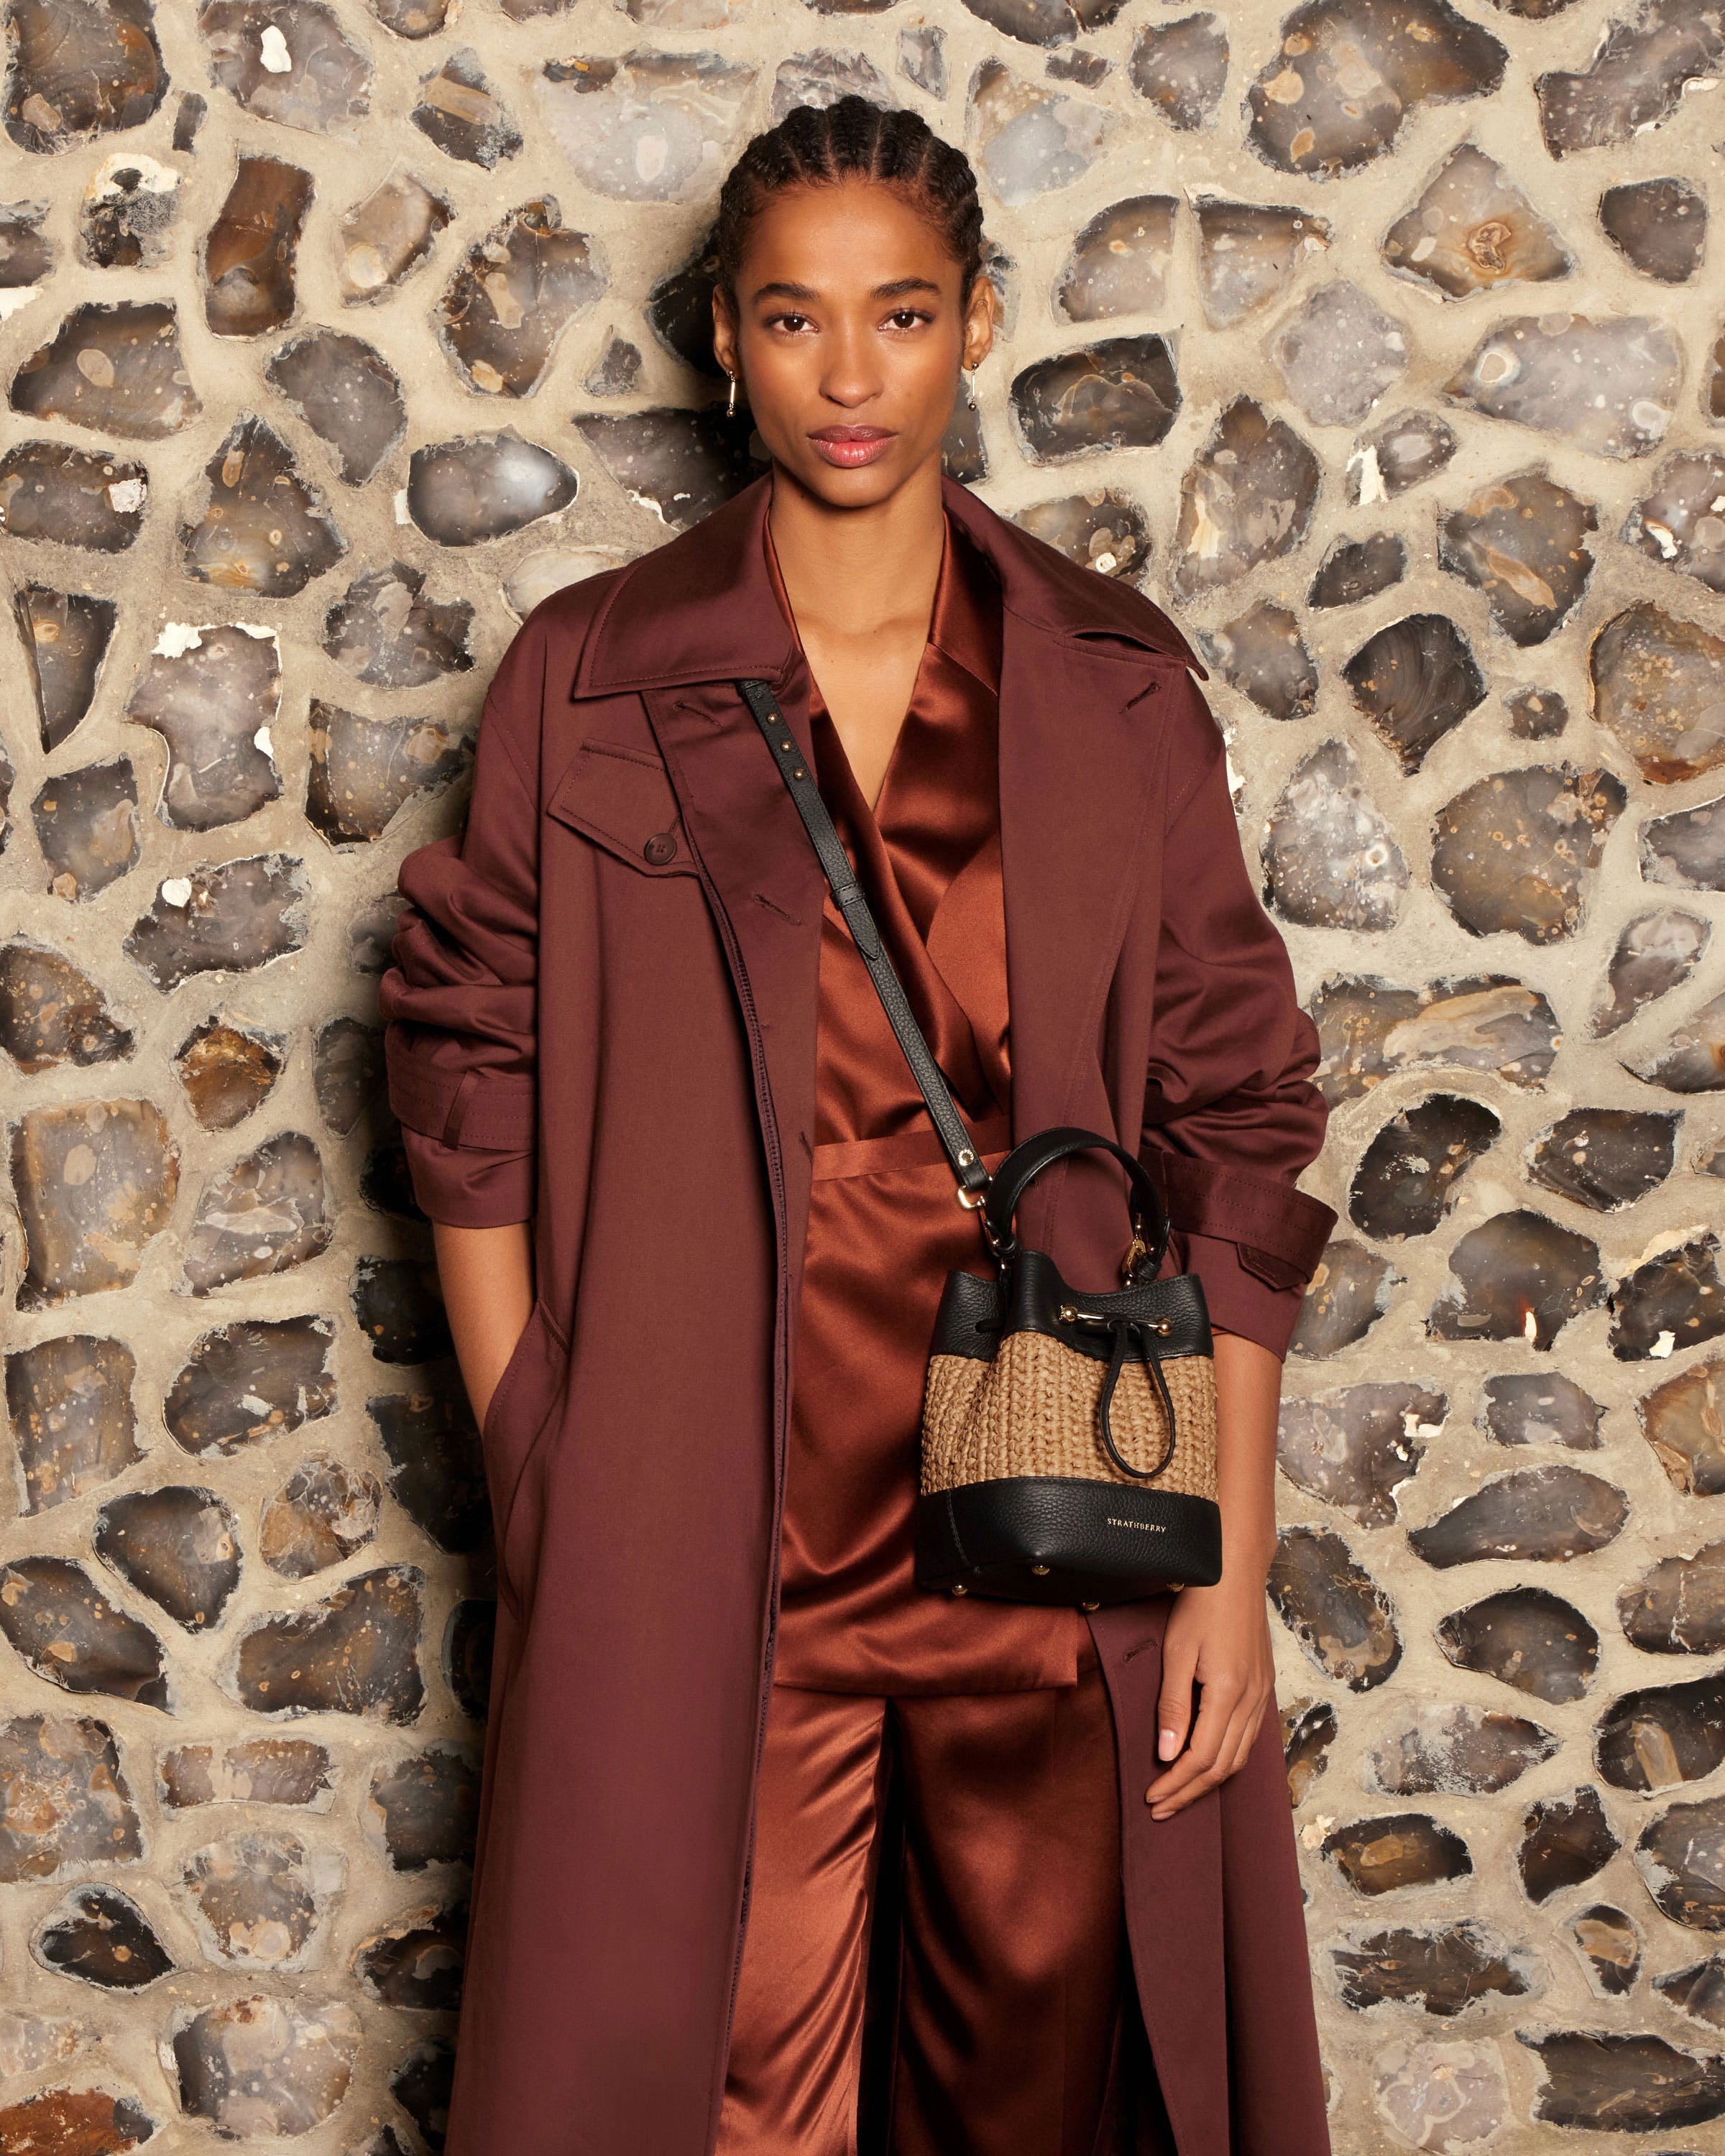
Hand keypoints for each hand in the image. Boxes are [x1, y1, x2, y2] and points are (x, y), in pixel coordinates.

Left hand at [1142, 1558, 1275, 1819]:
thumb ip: (1174, 1706)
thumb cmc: (1201, 1606)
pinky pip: (1250, 1739)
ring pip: (1240, 1757)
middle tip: (1161, 1808)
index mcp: (1229, 1694)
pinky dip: (1228, 1760)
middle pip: (1222, 1767)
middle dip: (1190, 1793)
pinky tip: (1210, 1764)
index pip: (1201, 1759)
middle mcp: (1252, 1701)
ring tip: (1181, 1794)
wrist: (1235, 1572)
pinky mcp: (1264, 1688)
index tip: (1152, 1798)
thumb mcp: (1177, 1653)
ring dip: (1209, 1782)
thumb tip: (1168, 1755)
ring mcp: (1263, 1696)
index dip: (1176, 1785)